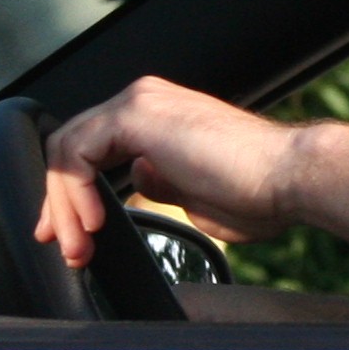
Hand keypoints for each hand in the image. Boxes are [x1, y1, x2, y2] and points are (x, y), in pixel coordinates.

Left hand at [38, 76, 300, 268]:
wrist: (289, 178)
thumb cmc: (262, 191)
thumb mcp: (195, 196)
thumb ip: (162, 184)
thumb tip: (140, 180)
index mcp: (159, 117)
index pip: (90, 150)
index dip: (71, 197)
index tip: (73, 238)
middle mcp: (146, 101)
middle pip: (70, 148)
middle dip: (58, 204)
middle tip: (65, 248)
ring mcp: (140, 102)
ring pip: (65, 149)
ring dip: (63, 204)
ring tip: (79, 244)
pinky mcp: (136, 113)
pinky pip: (74, 151)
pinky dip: (72, 191)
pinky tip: (94, 221)